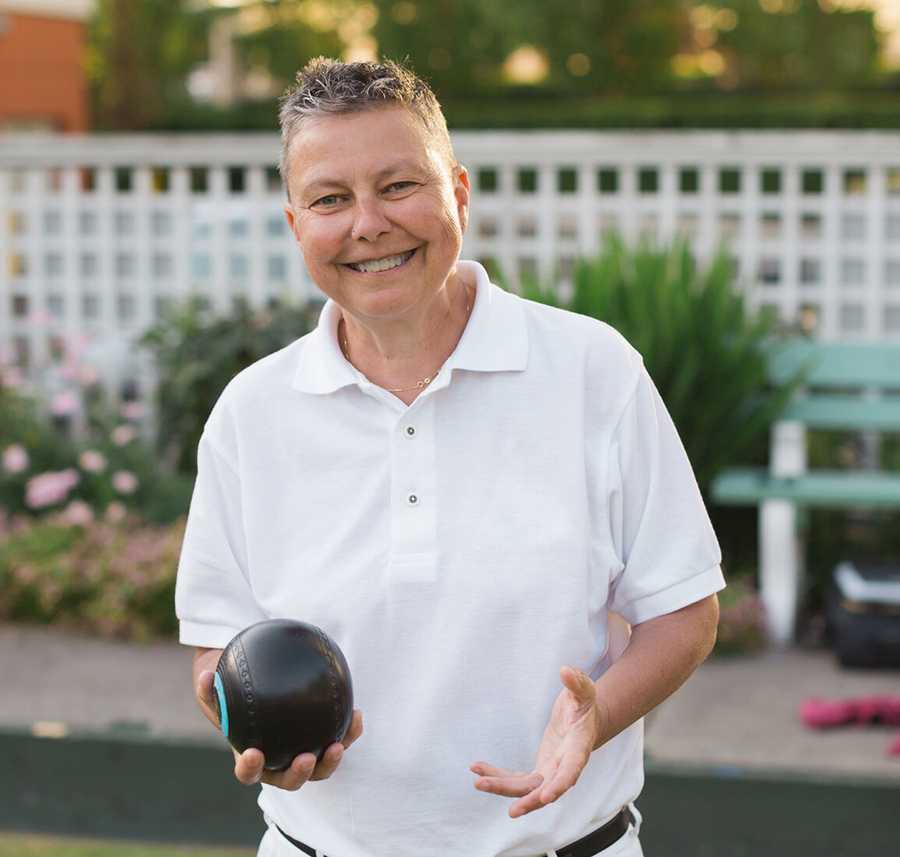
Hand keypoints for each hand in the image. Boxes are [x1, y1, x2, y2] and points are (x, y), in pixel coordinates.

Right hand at [196, 668, 363, 790]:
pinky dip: (349, 732)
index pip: (248, 771)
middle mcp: (278, 762)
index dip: (250, 768)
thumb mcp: (219, 689)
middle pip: (289, 780)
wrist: (262, 690)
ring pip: (318, 768)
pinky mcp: (323, 741)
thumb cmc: (237, 693)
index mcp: (251, 756)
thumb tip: (206, 676)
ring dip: (330, 761)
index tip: (253, 754)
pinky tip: (358, 714)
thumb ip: (210, 687)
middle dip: (298, 775)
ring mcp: (302, 754)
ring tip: (338, 745)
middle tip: (305, 759)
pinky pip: (338, 740)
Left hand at [470, 666, 605, 817]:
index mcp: (578, 749)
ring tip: (477, 782)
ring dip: (503, 788)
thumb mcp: (584, 690)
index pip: (571, 772)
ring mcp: (550, 771)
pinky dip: (498, 776)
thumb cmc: (584, 704)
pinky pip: (516, 779)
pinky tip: (477, 769)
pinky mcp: (539, 769)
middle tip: (510, 810)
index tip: (546, 798)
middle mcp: (564, 766)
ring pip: (525, 788)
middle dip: (526, 799)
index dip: (559, 785)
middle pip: (544, 788)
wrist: (585, 719)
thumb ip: (577, 683)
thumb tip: (566, 670)